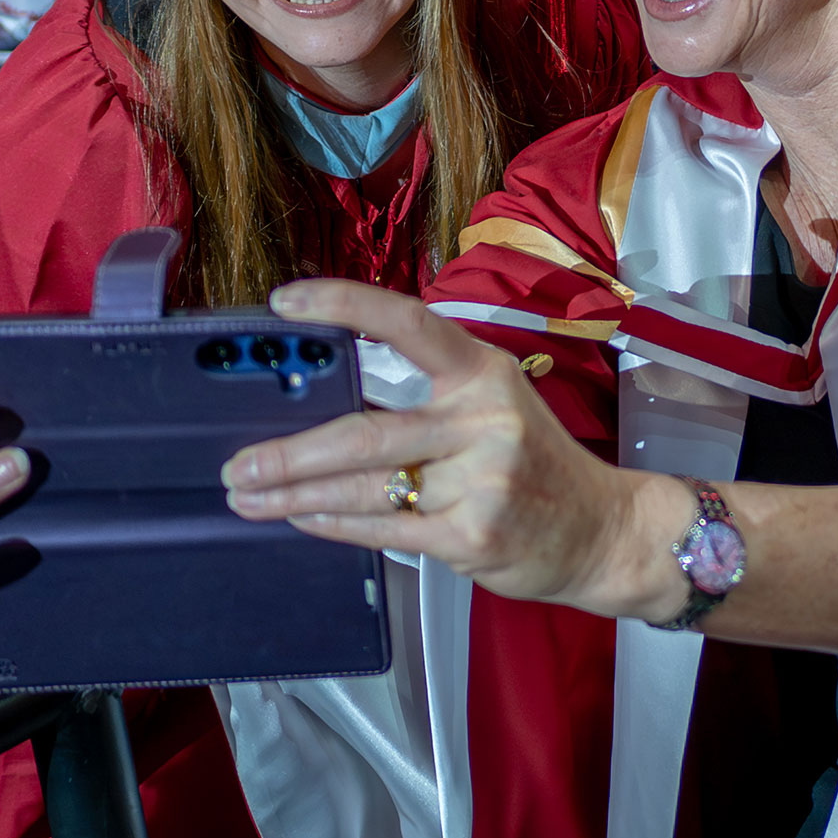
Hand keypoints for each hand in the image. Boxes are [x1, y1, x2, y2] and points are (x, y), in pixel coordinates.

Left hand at [224, 281, 663, 615]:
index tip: (285, 302)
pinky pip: (382, 529)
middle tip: (237, 462)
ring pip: (365, 488)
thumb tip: (328, 401)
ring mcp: (478, 481)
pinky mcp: (469, 535)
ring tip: (248, 494)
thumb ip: (428, 398)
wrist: (600, 530)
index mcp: (484, 373)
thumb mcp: (494, 407)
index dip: (345, 305)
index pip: (409, 324)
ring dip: (295, 494)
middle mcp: (482, 421)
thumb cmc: (533, 464)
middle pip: (366, 432)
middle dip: (290, 452)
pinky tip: (302, 518)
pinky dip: (333, 524)